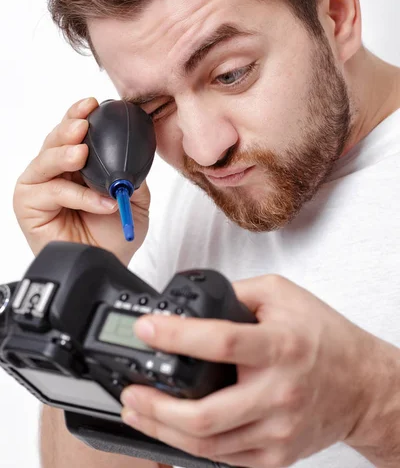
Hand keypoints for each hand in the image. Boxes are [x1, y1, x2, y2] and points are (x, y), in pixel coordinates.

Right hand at [13, 97, 149, 264]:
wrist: (107, 265)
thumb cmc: (113, 236)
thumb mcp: (134, 197)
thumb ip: (131, 173)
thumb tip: (132, 153)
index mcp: (76, 165)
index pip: (72, 133)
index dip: (79, 116)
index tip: (92, 104)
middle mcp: (54, 173)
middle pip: (54, 141)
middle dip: (68, 128)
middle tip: (83, 124)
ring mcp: (39, 188)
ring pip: (46, 161)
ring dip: (65, 155)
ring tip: (82, 154)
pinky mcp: (28, 206)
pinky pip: (52, 192)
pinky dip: (79, 196)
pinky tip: (101, 202)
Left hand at [120, 274, 374, 467]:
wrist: (363, 385)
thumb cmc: (324, 337)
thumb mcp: (282, 295)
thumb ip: (237, 292)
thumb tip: (194, 300)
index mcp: (280, 346)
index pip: (221, 341)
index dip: (176, 336)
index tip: (147, 329)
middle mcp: (278, 393)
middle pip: (205, 415)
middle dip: (156, 407)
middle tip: (130, 391)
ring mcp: (277, 431)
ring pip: (208, 445)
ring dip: (163, 430)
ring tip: (138, 412)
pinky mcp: (276, 456)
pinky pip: (225, 460)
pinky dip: (191, 448)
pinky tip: (171, 431)